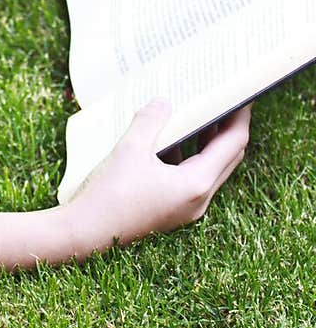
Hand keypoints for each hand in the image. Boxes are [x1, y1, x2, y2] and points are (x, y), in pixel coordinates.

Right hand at [62, 100, 251, 256]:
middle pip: (227, 156)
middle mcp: (198, 198)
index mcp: (196, 183)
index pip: (233, 143)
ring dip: (206, 141)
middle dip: (226, 127)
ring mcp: (186, 206)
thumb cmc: (110, 194)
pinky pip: (190, 177)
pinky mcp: (172, 209)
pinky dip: (187, 155)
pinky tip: (168, 137)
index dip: (239, 116)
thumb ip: (151, 121)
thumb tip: (164, 101)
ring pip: (209, 167)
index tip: (241, 93)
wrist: (86, 233)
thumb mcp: (130, 149)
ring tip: (197, 112)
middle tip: (221, 99)